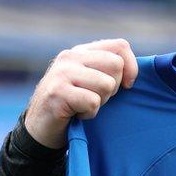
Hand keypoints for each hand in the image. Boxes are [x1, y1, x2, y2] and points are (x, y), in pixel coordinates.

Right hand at [24, 38, 138, 148]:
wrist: (40, 129)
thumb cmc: (73, 106)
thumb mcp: (91, 81)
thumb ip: (108, 70)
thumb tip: (135, 73)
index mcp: (82, 51)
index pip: (120, 46)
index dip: (131, 67)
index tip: (127, 86)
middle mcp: (70, 57)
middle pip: (116, 65)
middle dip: (113, 88)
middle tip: (97, 98)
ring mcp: (62, 73)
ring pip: (106, 84)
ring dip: (100, 102)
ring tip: (84, 106)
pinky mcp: (57, 92)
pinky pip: (92, 102)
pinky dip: (89, 114)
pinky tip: (76, 114)